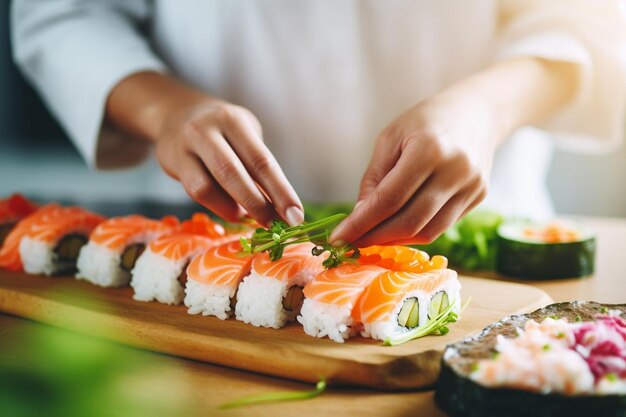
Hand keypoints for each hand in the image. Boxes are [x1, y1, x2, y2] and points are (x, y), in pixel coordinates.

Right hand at [106, 72, 303, 225]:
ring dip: (233, 209)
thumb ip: (258, 167)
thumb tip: (280, 208)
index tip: (296, 216)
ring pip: (207, 187)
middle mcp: (207, 130)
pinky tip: (232, 210)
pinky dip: (218, 207)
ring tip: (250, 217)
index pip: (261, 161)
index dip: (281, 192)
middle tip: (277, 226)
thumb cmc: (224, 131)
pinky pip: (195, 192)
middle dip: (258, 205)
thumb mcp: (245, 136)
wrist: (176, 114)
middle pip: (234, 173)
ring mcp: (186, 146)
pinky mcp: (173, 163)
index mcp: (234, 121)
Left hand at [330, 95, 495, 246]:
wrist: (478, 111)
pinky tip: (398, 227)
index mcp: (429, 149)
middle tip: (353, 242)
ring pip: (428, 232)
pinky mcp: (479, 197)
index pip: (389, 199)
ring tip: (373, 236)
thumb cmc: (426, 121)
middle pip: (409, 222)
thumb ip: (374, 179)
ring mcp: (472, 186)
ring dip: (396, 239)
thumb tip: (360, 217)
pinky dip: (415, 232)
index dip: (361, 224)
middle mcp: (455, 171)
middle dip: (376, 237)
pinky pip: (441, 226)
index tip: (339, 238)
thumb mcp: (390, 139)